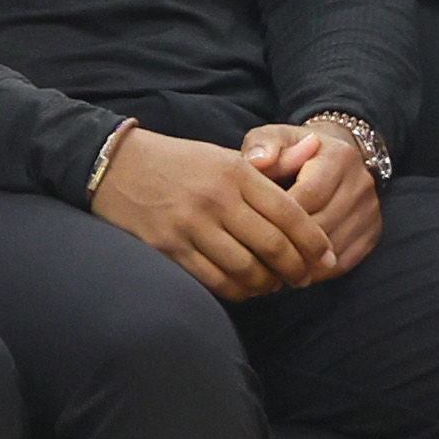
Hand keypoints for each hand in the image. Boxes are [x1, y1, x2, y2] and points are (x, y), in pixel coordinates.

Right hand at [91, 129, 335, 299]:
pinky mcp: (167, 247)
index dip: (315, 244)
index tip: (325, 258)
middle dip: (296, 270)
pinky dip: (236, 291)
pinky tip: (241, 287)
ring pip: (247, 270)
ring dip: (266, 284)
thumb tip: (317, 148)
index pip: (291, 214)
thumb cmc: (175, 162)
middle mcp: (215, 198)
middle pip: (274, 247)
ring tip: (270, 284)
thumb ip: (270, 163)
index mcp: (234, 172)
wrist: (113, 165)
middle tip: (301, 278)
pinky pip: (215, 281)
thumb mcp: (222, 154)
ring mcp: (189, 224)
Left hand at [243, 122, 382, 277]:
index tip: (252, 222)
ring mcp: (371, 211)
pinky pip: (344, 261)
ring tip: (268, 263)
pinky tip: (290, 268)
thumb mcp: (274, 137)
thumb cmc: (291, 149)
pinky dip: (316, 270)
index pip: (310, 194)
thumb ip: (262, 146)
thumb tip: (256, 162)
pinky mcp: (372, 233)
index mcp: (339, 157)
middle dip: (287, 239)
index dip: (279, 212)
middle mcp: (362, 184)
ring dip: (300, 260)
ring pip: (334, 248)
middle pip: (323, 224)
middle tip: (255, 250)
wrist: (331, 157)